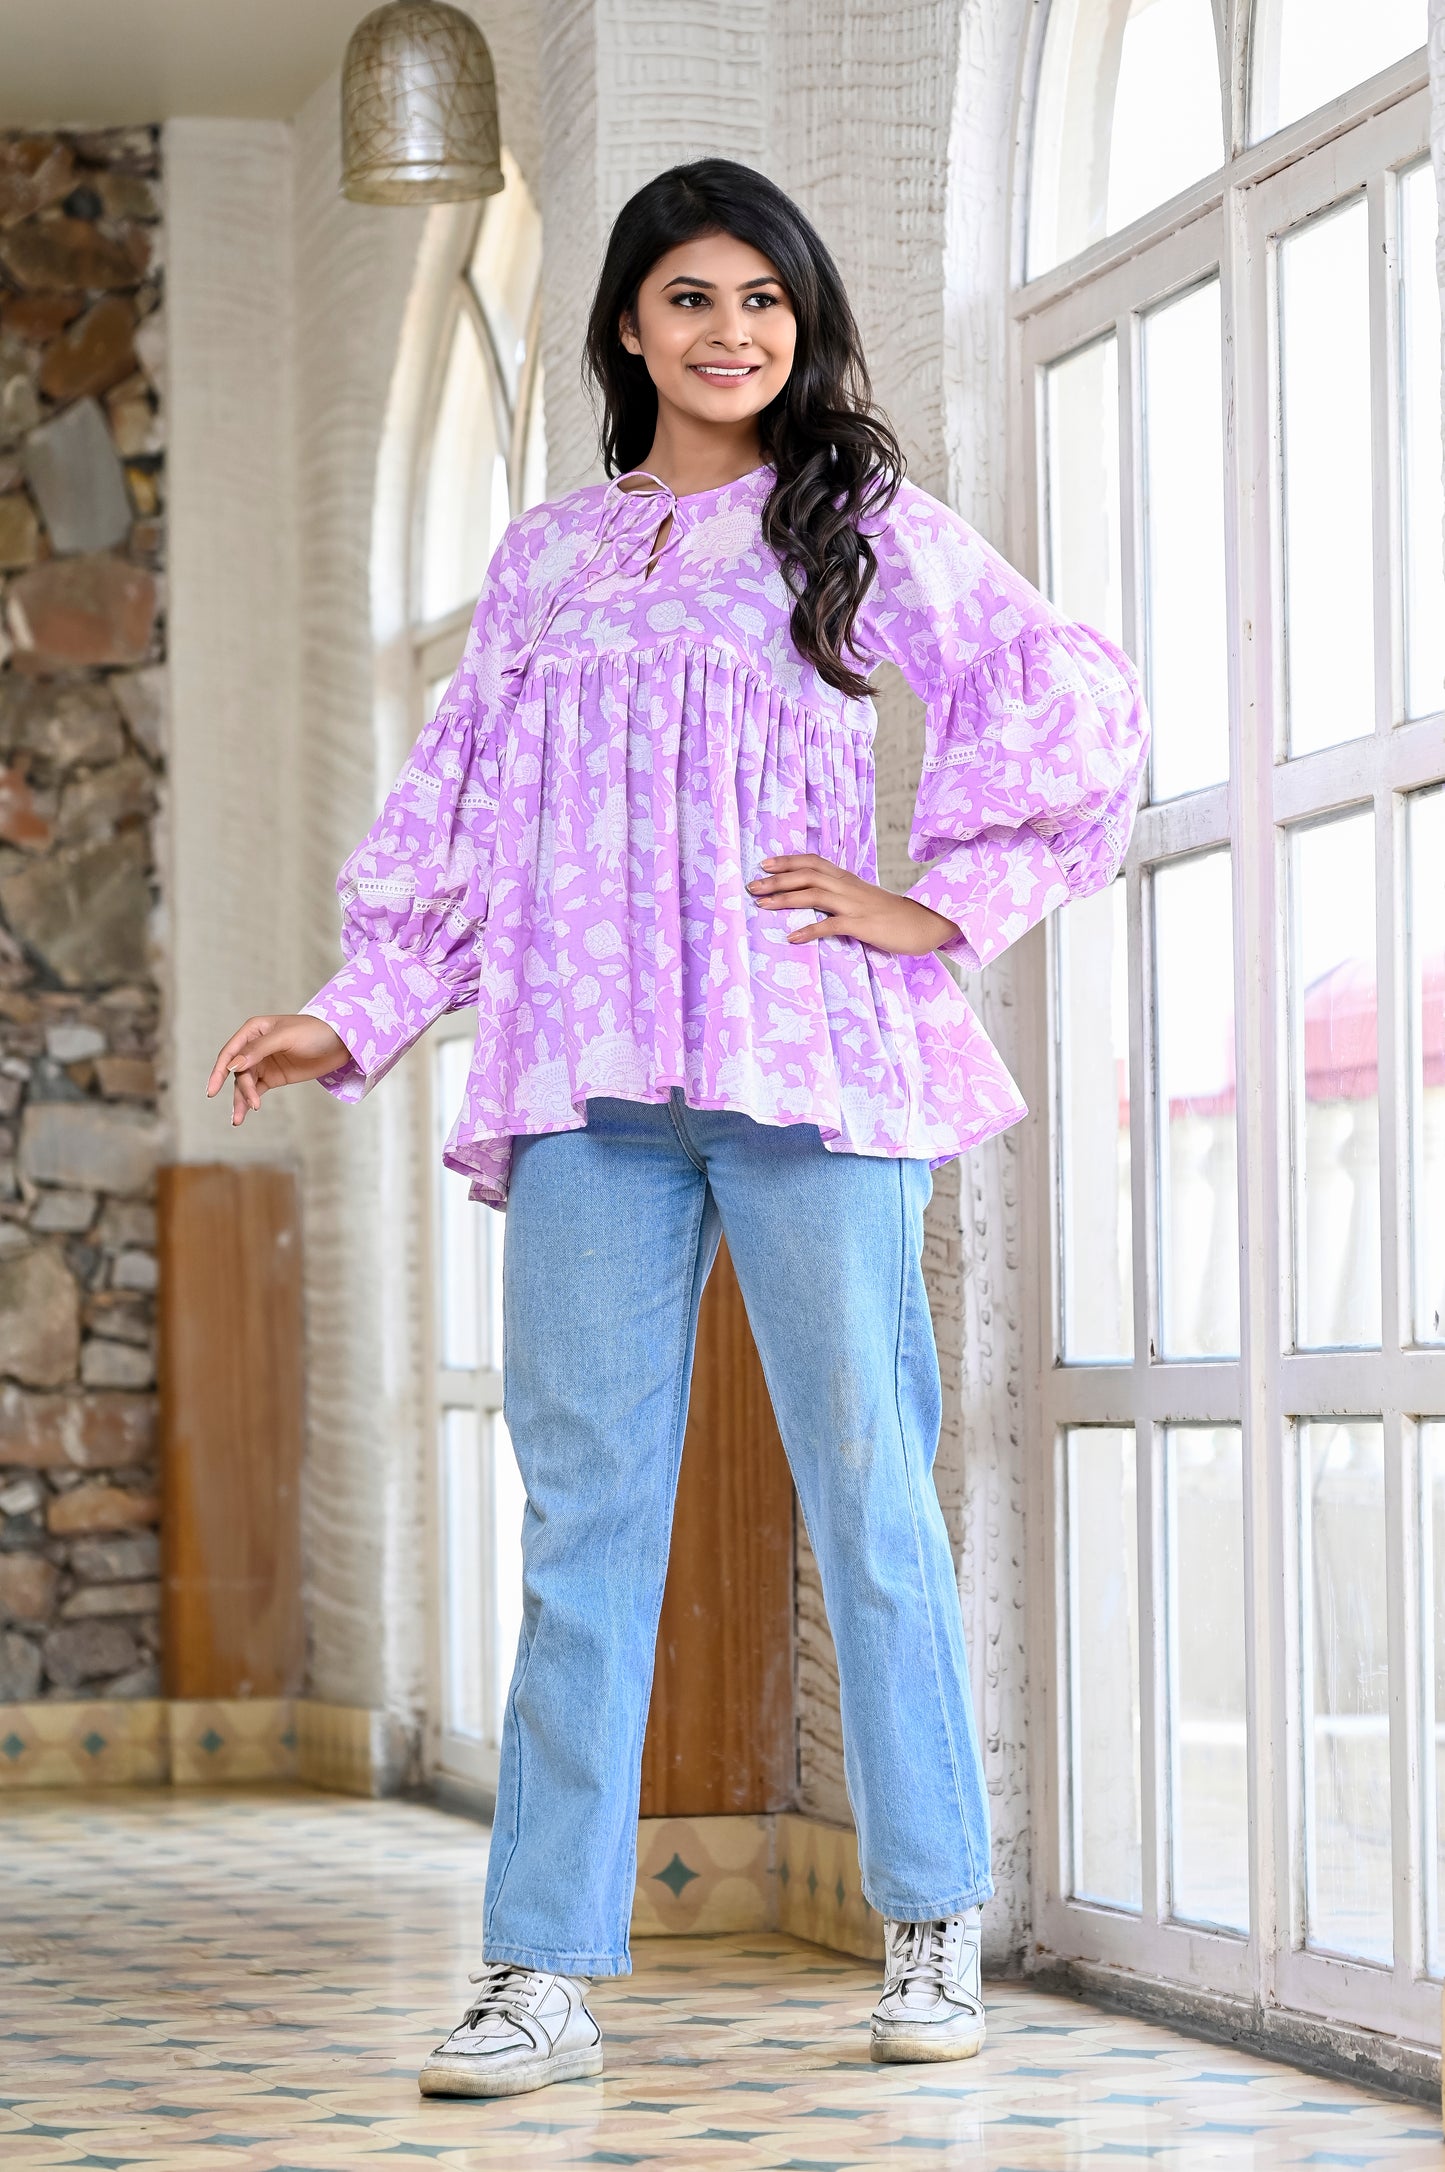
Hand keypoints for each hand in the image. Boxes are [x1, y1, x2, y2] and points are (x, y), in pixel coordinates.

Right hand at [206, 1014, 349, 1127]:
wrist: (342, 1043)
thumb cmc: (314, 1032)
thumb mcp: (286, 1037)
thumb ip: (259, 1050)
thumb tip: (233, 1064)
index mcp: (253, 1030)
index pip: (230, 1052)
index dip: (219, 1071)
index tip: (212, 1091)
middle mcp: (254, 1046)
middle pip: (238, 1071)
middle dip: (241, 1089)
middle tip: (252, 1104)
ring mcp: (263, 1063)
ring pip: (244, 1083)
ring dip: (241, 1100)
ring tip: (239, 1120)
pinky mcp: (273, 1077)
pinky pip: (255, 1090)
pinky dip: (249, 1101)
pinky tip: (245, 1114)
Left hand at [747, 855, 961, 955]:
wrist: (926, 923)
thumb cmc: (892, 915)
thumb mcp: (863, 899)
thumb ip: (841, 896)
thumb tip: (815, 898)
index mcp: (847, 880)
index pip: (813, 862)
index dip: (788, 861)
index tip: (765, 865)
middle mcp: (848, 887)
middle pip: (807, 875)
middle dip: (777, 880)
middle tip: (752, 887)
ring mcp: (855, 905)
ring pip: (814, 895)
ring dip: (785, 899)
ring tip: (762, 905)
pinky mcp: (862, 925)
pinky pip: (831, 925)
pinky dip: (810, 930)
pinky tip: (793, 938)